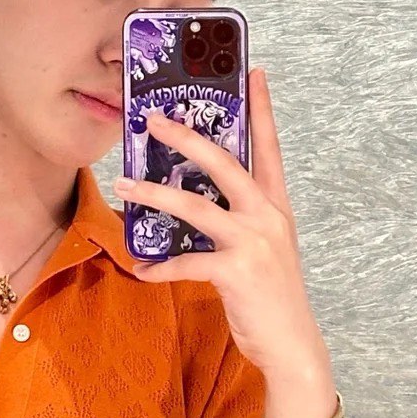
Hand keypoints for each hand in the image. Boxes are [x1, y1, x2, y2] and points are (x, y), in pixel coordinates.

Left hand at [113, 66, 326, 379]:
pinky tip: (141, 270)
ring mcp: (253, 243)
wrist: (292, 344)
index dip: (261, 109)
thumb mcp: (264, 248)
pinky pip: (186, 262)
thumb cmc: (272, 296)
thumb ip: (240, 220)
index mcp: (276, 207)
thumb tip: (197, 201)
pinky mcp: (236, 272)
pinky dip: (159, 267)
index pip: (269, 147)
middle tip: (153, 119)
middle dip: (186, 138)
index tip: (254, 72)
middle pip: (224, 162)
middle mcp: (268, 217)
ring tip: (123, 185)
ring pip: (195, 206)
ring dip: (153, 195)